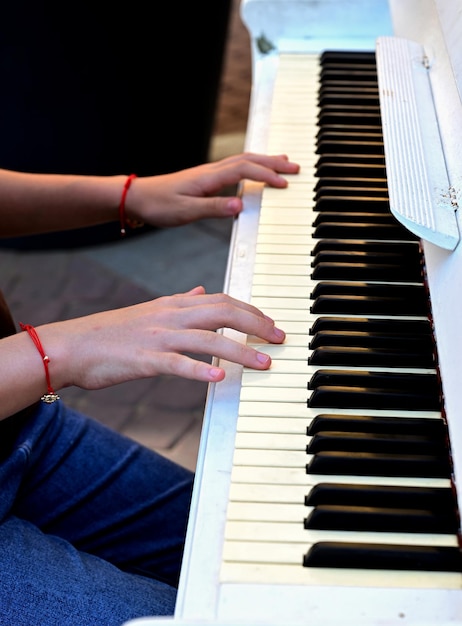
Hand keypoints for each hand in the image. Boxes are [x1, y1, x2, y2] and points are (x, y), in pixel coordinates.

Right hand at [44, 286, 285, 390]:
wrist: (72, 345)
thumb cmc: (111, 332)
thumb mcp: (150, 309)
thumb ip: (179, 301)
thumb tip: (200, 291)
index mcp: (173, 304)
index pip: (222, 300)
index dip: (251, 310)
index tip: (271, 323)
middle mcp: (170, 316)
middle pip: (224, 313)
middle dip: (257, 325)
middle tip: (279, 338)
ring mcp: (158, 337)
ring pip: (208, 339)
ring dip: (241, 350)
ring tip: (264, 362)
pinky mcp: (145, 360)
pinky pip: (178, 364)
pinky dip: (201, 370)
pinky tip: (221, 378)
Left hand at [125, 152, 299, 226]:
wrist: (137, 197)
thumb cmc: (159, 204)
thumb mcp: (186, 211)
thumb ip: (213, 208)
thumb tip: (240, 206)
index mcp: (209, 177)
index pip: (245, 170)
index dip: (266, 175)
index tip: (284, 184)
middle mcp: (211, 171)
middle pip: (249, 160)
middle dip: (274, 163)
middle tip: (296, 167)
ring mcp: (209, 173)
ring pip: (243, 161)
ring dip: (265, 161)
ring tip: (284, 163)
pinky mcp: (206, 179)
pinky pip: (236, 168)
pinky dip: (252, 167)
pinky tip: (255, 173)